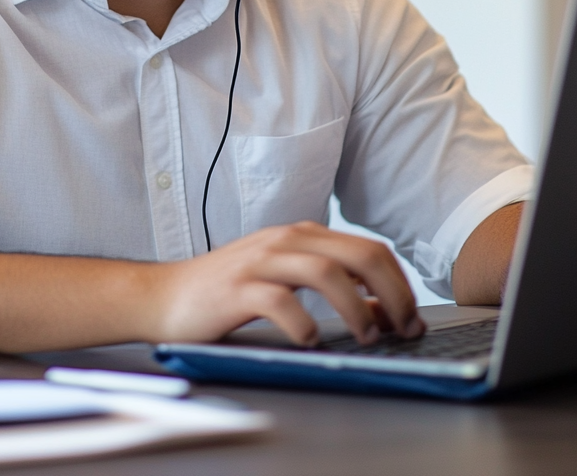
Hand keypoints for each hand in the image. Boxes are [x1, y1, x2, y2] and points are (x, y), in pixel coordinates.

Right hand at [151, 221, 424, 346]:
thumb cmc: (227, 291)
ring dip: (356, 308)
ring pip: (325, 272)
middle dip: (392, 295)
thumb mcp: (286, 281)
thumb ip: (334, 288)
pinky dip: (304, 324)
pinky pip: (280, 301)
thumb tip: (384, 310)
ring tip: (364, 338)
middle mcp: (285, 241)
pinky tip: (309, 341)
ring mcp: (260, 261)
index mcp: (301, 236)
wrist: (165, 296)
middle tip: (403, 330)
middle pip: (358, 255)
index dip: (401, 284)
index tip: (412, 319)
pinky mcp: (237, 288)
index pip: (369, 249)